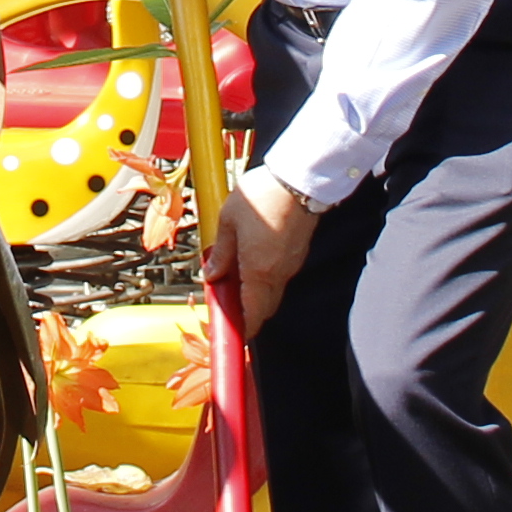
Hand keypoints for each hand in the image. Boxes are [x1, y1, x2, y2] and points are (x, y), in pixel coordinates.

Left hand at [208, 168, 317, 334]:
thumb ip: (220, 252)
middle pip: (264, 308)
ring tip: (234, 279)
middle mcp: (278, 273)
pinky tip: (251, 262)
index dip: (242, 328)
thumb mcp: (228, 221)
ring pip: (272, 292)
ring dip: (255, 294)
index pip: (252, 314)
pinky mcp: (298, 254)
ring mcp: (291, 265)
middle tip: (227, 304)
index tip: (231, 332)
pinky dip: (265, 279)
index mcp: (258, 270)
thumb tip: (212, 274)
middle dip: (247, 313)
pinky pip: (280, 276)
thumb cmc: (264, 195)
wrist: (299, 179)